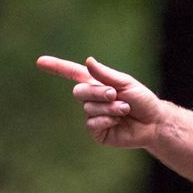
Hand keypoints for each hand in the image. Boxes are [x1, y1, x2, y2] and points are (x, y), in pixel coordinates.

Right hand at [35, 54, 164, 148]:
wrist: (153, 122)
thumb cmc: (142, 100)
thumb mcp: (125, 83)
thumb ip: (106, 75)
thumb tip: (88, 61)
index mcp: (97, 84)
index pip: (72, 73)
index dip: (56, 67)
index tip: (39, 62)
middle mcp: (92, 99)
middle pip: (79, 92)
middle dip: (98, 92)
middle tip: (115, 94)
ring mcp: (93, 116)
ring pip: (89, 108)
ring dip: (109, 108)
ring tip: (125, 109)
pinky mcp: (97, 131)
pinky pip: (92, 123)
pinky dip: (106, 120)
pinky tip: (117, 122)